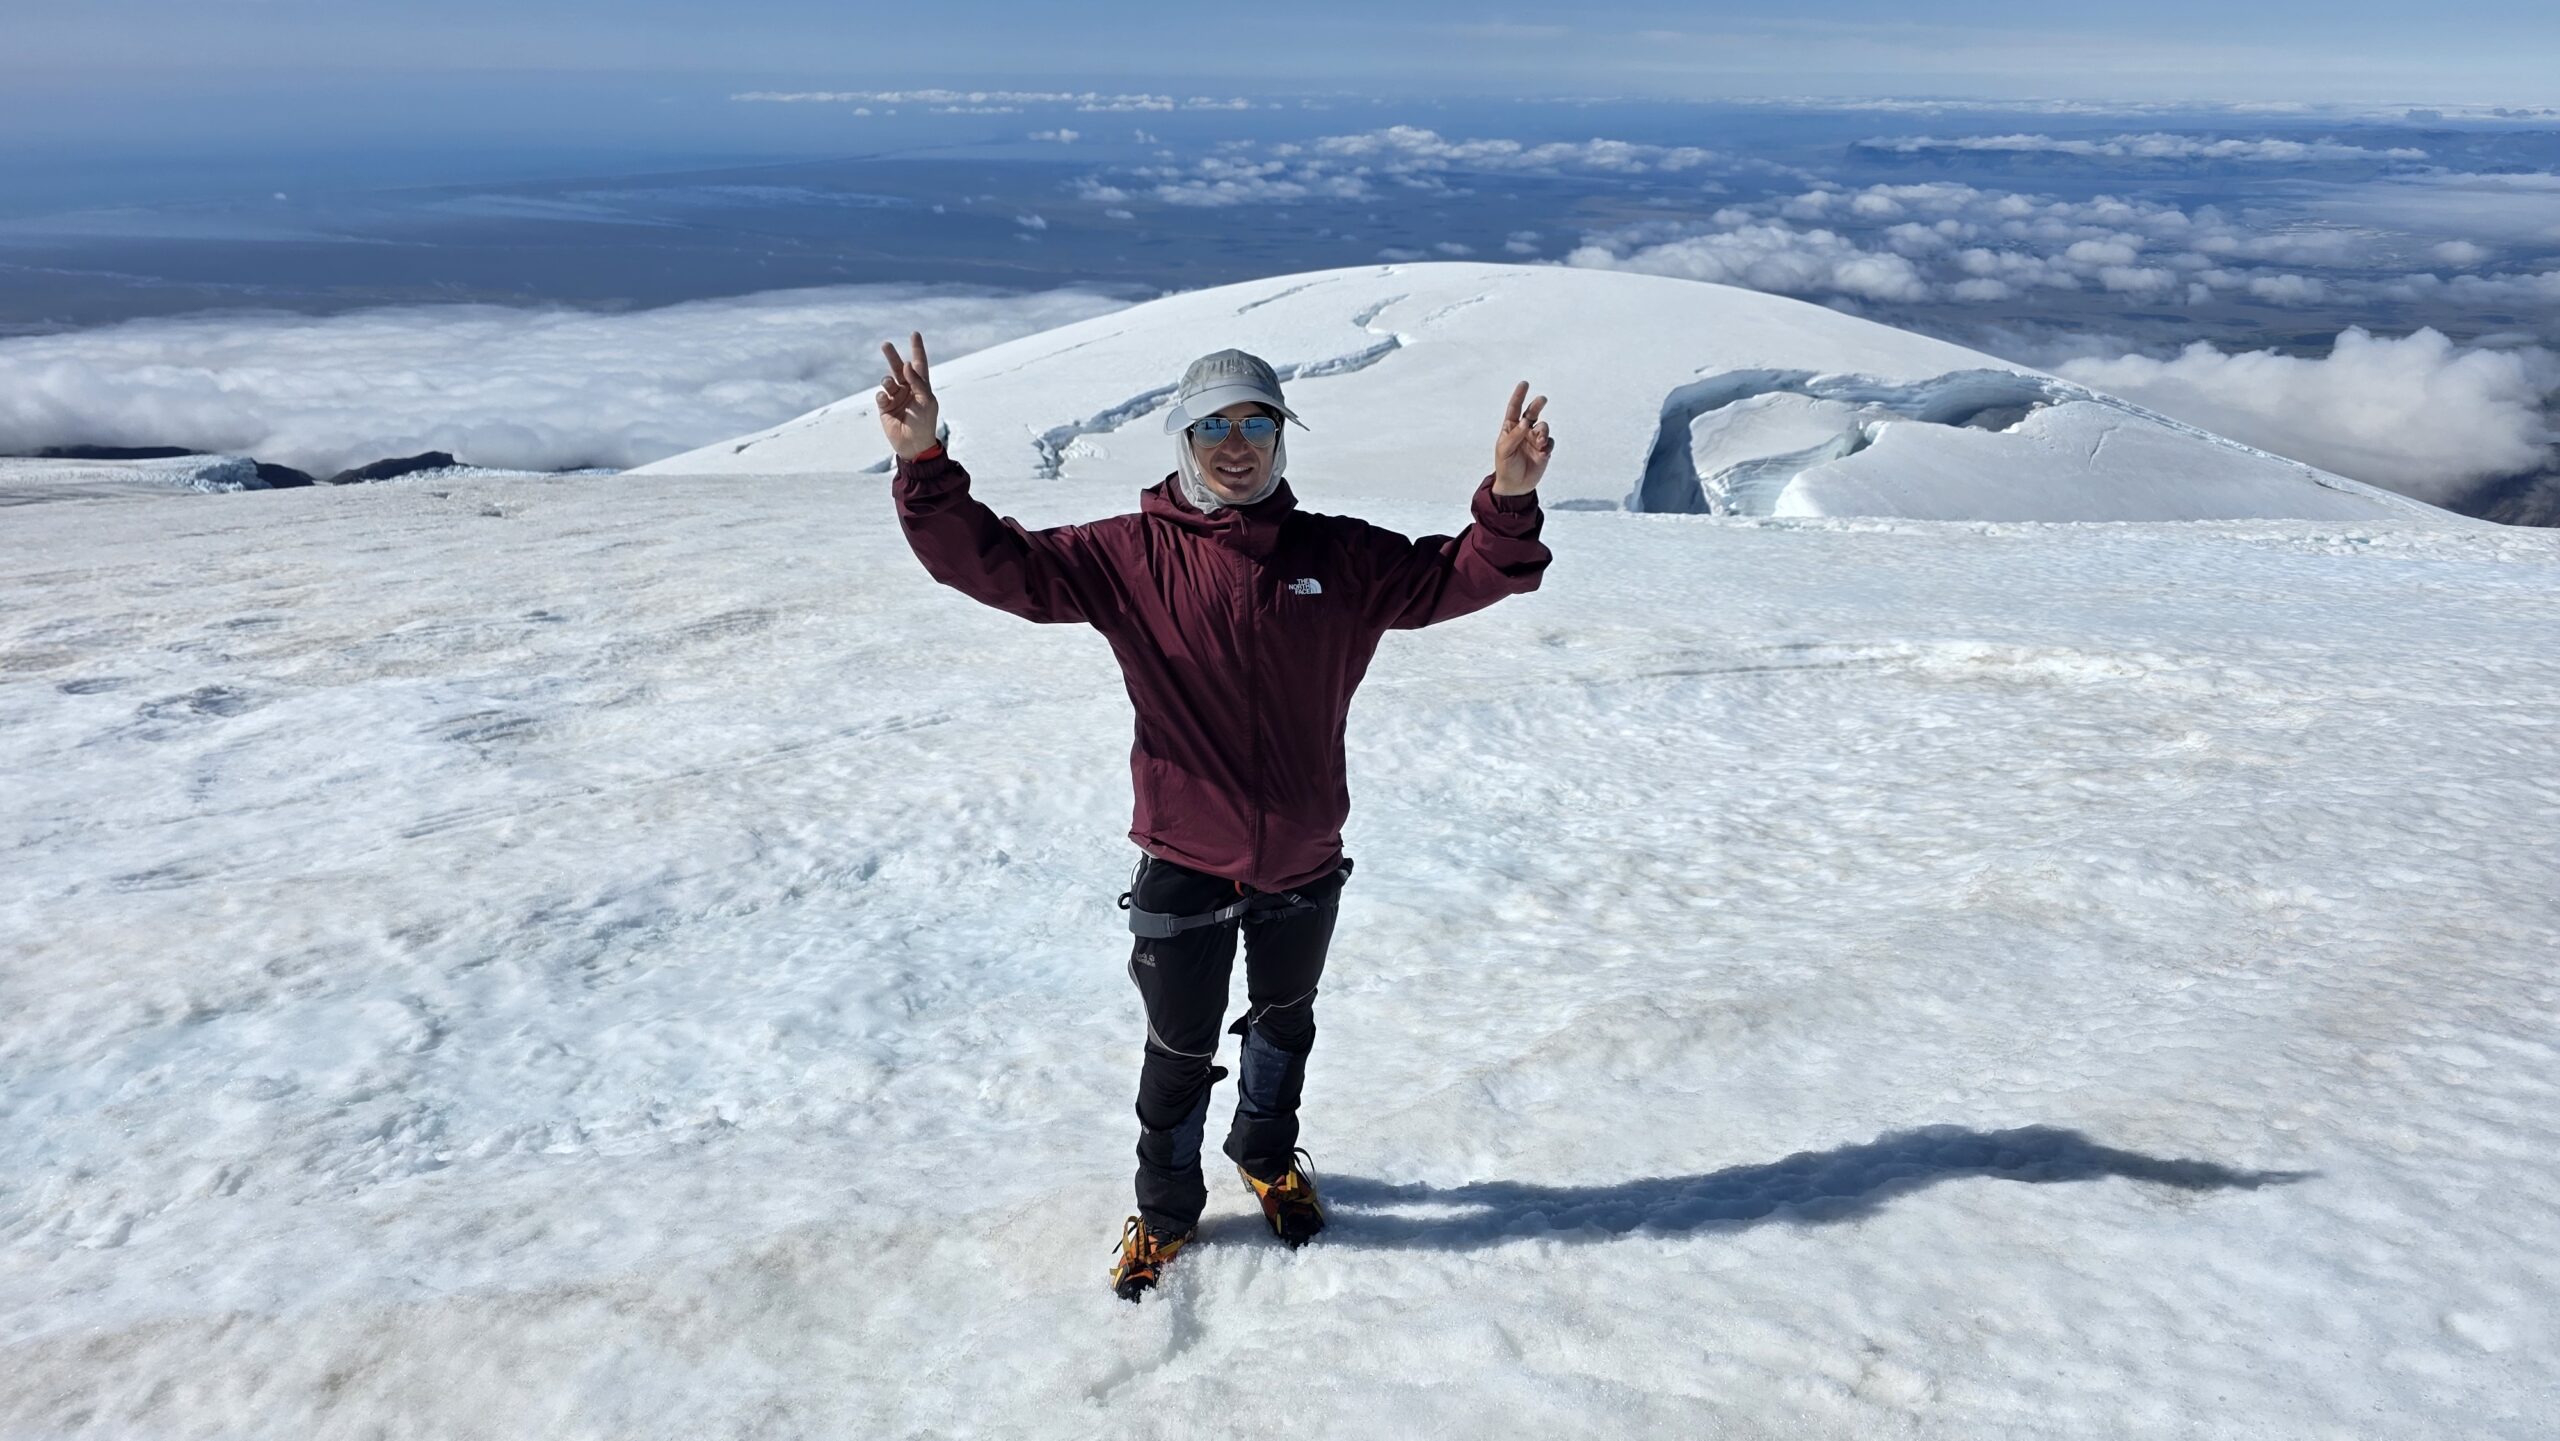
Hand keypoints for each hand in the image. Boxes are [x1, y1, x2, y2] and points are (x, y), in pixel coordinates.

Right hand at [876, 331, 941, 458]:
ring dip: (887, 380)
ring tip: (889, 385)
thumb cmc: (924, 422)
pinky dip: (882, 395)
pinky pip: (880, 395)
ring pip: (888, 381)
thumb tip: (907, 365)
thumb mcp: (926, 401)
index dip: (917, 349)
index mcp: (921, 386)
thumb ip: (918, 382)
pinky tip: (885, 400)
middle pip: (899, 368)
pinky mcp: (885, 407)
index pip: (919, 364)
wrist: (914, 444)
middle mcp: (908, 389)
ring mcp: (896, 398)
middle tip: (885, 344)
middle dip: (892, 356)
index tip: (914, 334)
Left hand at [1492, 381, 1551, 495]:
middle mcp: (1524, 431)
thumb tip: (1526, 421)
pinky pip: (1549, 442)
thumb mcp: (1504, 450)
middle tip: (1542, 400)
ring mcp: (1534, 440)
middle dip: (1537, 405)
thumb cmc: (1505, 466)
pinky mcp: (1544, 450)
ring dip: (1543, 431)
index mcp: (1510, 428)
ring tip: (1539, 440)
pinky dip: (1547, 445)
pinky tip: (1542, 452)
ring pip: (1543, 427)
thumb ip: (1515, 435)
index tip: (1524, 384)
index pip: (1515, 408)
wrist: (1515, 485)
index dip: (1519, 395)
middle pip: (1532, 413)